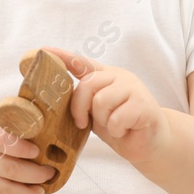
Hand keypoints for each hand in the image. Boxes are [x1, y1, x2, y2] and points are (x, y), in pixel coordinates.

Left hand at [41, 47, 172, 165]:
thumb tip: (59, 101)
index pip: (82, 63)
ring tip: (114, 127)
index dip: (63, 56)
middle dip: (80, 107)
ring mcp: (133, 88)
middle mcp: (119, 76)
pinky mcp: (144, 104)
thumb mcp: (96, 114)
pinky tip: (125, 130)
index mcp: (105, 77)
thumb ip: (84, 102)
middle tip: (82, 123)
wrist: (150, 143)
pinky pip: (117, 118)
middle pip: (88, 84)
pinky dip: (116, 130)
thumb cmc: (121, 128)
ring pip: (101, 101)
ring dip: (103, 121)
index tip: (43, 50)